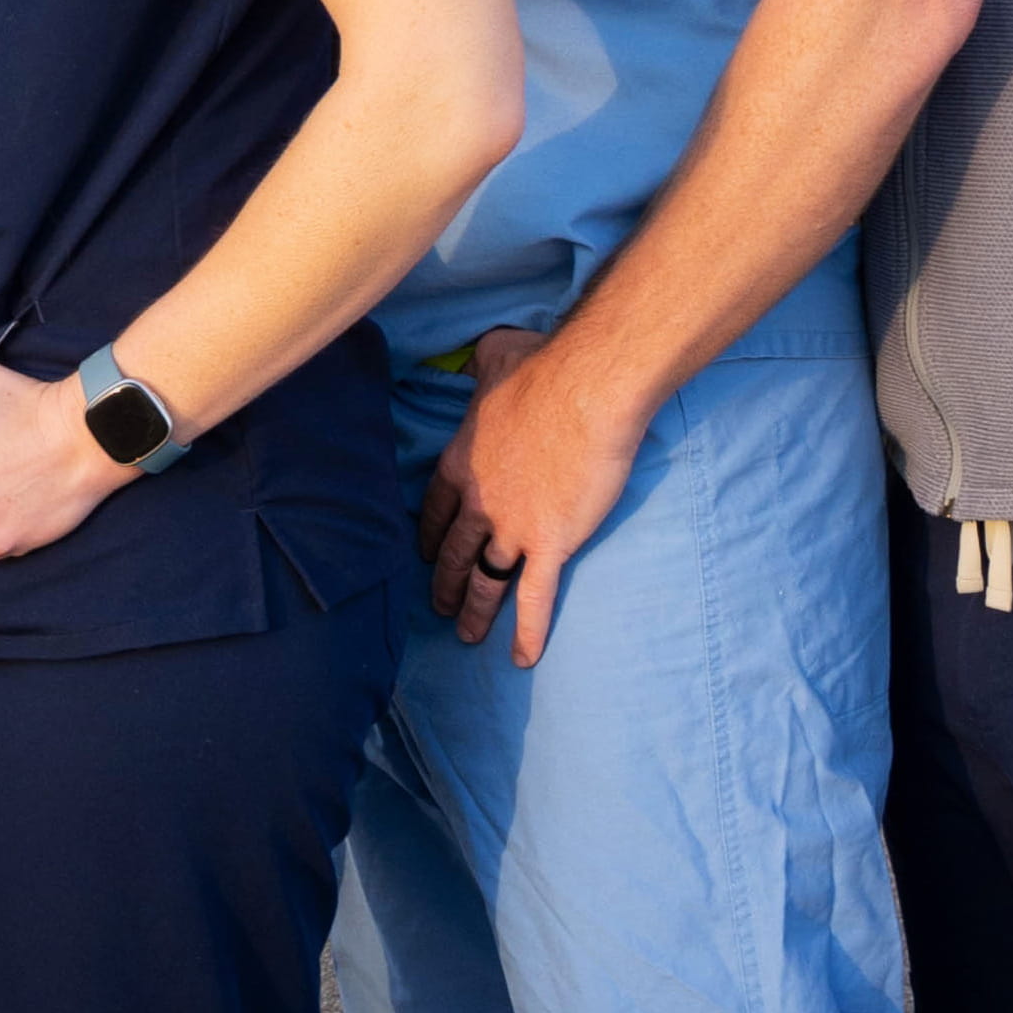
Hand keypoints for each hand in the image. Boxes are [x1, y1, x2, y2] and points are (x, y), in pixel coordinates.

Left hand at [415, 326, 642, 665]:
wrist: (586, 390)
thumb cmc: (543, 369)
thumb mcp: (495, 357)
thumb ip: (481, 364)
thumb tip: (478, 354)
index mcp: (461, 460)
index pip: (436, 508)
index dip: (432, 534)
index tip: (427, 552)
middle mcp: (479, 501)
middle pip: (455, 551)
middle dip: (445, 582)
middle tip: (439, 606)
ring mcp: (512, 527)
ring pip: (486, 580)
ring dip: (475, 611)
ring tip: (466, 635)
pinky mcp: (550, 544)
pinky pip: (535, 597)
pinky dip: (528, 630)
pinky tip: (520, 658)